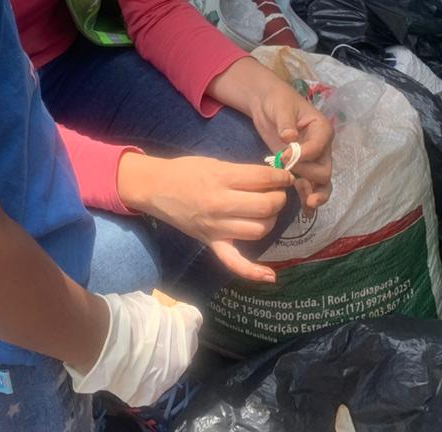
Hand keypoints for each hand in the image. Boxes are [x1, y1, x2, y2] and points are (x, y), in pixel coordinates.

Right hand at [65, 291, 201, 407]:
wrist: (102, 342)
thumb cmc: (125, 315)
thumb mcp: (148, 303)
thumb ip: (160, 312)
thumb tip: (160, 316)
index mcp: (186, 328)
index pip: (194, 319)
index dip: (181, 315)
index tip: (169, 313)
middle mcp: (184, 356)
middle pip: (185, 347)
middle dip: (175, 340)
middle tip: (157, 335)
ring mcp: (168, 379)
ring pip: (170, 369)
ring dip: (161, 362)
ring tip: (141, 356)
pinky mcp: (150, 395)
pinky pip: (152, 384)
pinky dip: (145, 378)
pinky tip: (131, 370)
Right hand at [117, 151, 293, 281]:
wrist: (156, 188)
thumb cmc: (186, 171)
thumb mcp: (215, 163)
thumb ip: (242, 172)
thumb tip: (272, 178)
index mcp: (221, 178)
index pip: (263, 179)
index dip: (280, 177)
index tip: (285, 176)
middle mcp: (220, 204)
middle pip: (265, 206)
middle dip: (279, 197)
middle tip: (277, 192)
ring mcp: (216, 227)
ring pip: (259, 230)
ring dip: (270, 220)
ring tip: (267, 211)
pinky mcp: (211, 243)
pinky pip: (234, 262)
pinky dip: (253, 272)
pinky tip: (271, 277)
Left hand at [242, 70, 333, 208]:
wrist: (266, 104)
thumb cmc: (277, 101)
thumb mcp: (281, 107)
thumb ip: (286, 122)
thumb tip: (289, 137)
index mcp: (322, 129)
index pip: (318, 148)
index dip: (302, 156)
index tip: (283, 155)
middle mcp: (322, 147)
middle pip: (323, 170)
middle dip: (307, 175)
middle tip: (288, 173)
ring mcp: (313, 160)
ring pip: (322, 183)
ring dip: (315, 194)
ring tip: (307, 204)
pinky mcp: (302, 168)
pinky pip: (311, 186)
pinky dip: (308, 197)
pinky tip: (305, 210)